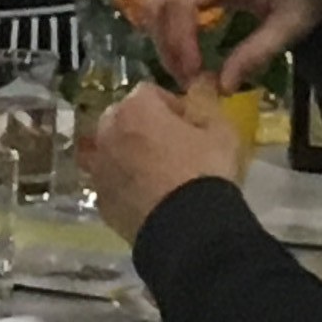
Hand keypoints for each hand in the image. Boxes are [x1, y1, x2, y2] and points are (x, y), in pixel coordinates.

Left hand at [85, 83, 239, 241]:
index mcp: (135, 109)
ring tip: (155, 173)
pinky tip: (147, 198)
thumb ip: (207, 108)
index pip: (149, 93)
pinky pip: (111, 182)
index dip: (171, 106)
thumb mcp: (221, 132)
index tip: (188, 124)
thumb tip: (200, 96)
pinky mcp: (100, 200)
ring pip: (111, 151)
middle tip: (169, 146)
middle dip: (142, 126)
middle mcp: (108, 133)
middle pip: (122, 119)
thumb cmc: (205, 171)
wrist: (187, 228)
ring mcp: (100, 168)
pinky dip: (124, 184)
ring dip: (128, 155)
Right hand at [143, 0, 321, 90]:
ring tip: (188, 71)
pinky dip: (171, 27)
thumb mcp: (293, 24)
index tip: (193, 75)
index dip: (180, 40)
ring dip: (166, 38)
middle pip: (164, 0)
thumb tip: (222, 88)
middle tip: (188, 82)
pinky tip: (188, 52)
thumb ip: (258, 52)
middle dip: (168, 45)